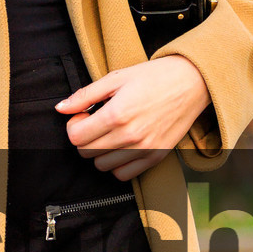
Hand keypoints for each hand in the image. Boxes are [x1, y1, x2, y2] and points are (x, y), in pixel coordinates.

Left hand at [56, 56, 211, 179]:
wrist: (192, 82)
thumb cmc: (154, 77)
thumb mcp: (116, 78)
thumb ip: (85, 95)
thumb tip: (61, 108)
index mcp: (116, 114)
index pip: (76, 137)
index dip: (74, 126)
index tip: (84, 115)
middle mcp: (129, 136)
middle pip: (86, 153)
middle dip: (84, 138)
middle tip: (96, 123)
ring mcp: (143, 149)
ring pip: (102, 166)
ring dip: (100, 152)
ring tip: (111, 133)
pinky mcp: (155, 157)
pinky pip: (123, 175)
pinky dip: (117, 164)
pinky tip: (122, 146)